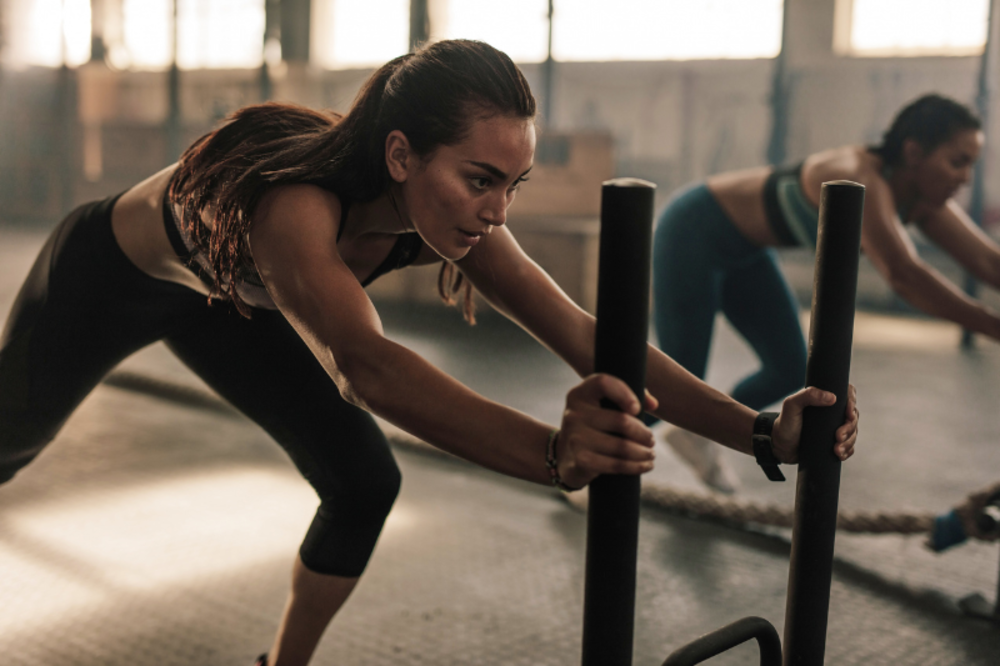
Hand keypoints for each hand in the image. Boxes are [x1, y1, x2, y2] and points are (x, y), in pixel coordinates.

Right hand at [555, 374, 657, 488]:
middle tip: (651, 440)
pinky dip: (635, 466)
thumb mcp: (602, 407)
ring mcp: (575, 438)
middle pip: (620, 420)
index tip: (637, 409)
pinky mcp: (580, 460)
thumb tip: (653, 404)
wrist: (564, 456)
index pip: (603, 383)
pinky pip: (616, 464)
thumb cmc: (593, 426)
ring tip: (650, 453)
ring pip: (622, 446)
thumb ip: (628, 397)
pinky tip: (645, 465)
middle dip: (643, 433)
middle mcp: (574, 413)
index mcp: (580, 394)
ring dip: (643, 452)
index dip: (624, 393)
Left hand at [771, 384, 857, 463]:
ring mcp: (834, 428)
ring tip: (836, 449)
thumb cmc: (785, 423)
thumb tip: (832, 397)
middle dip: (849, 428)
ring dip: (849, 442)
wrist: (779, 446)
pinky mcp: (834, 443)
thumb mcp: (791, 405)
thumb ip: (807, 395)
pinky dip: (847, 451)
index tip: (848, 414)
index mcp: (824, 399)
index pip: (847, 394)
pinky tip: (840, 454)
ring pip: (853, 432)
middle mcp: (832, 413)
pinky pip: (849, 446)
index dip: (852, 402)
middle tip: (838, 436)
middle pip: (853, 416)